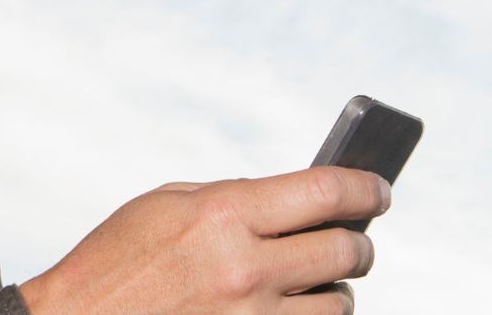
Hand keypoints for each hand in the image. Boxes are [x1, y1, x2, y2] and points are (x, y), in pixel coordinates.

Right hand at [19, 166, 389, 314]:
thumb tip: (291, 201)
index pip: (325, 192)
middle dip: (360, 244)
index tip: (379, 190)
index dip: (365, 188)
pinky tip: (294, 309)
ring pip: (336, 305)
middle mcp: (243, 270)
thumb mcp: (163, 206)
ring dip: (335, 292)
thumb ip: (230, 197)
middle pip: (343, 251)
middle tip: (356, 239)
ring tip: (319, 282)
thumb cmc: (112, 266)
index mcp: (222, 216)